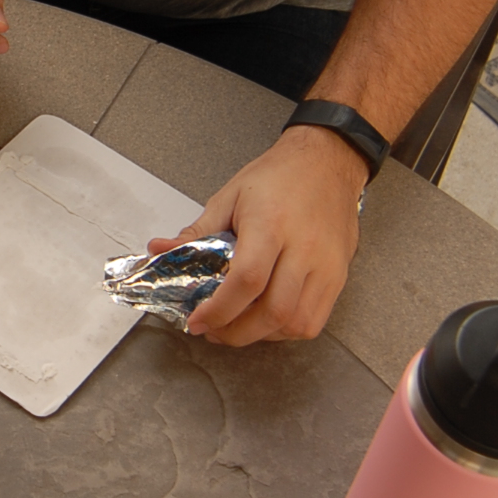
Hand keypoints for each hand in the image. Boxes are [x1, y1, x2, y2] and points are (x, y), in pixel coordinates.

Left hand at [153, 126, 368, 344]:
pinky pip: (315, 320)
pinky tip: (268, 319)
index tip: (198, 321)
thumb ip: (196, 231)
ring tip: (239, 325)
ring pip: (297, 323)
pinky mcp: (339, 276)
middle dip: (237, 332)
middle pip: (274, 311)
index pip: (247, 280)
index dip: (219, 310)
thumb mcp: (230, 196)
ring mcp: (326, 265)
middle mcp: (304, 248)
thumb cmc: (279, 176)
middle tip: (213, 331)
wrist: (326, 162)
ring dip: (262, 335)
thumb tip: (159, 251)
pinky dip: (288, 330)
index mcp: (271, 224)